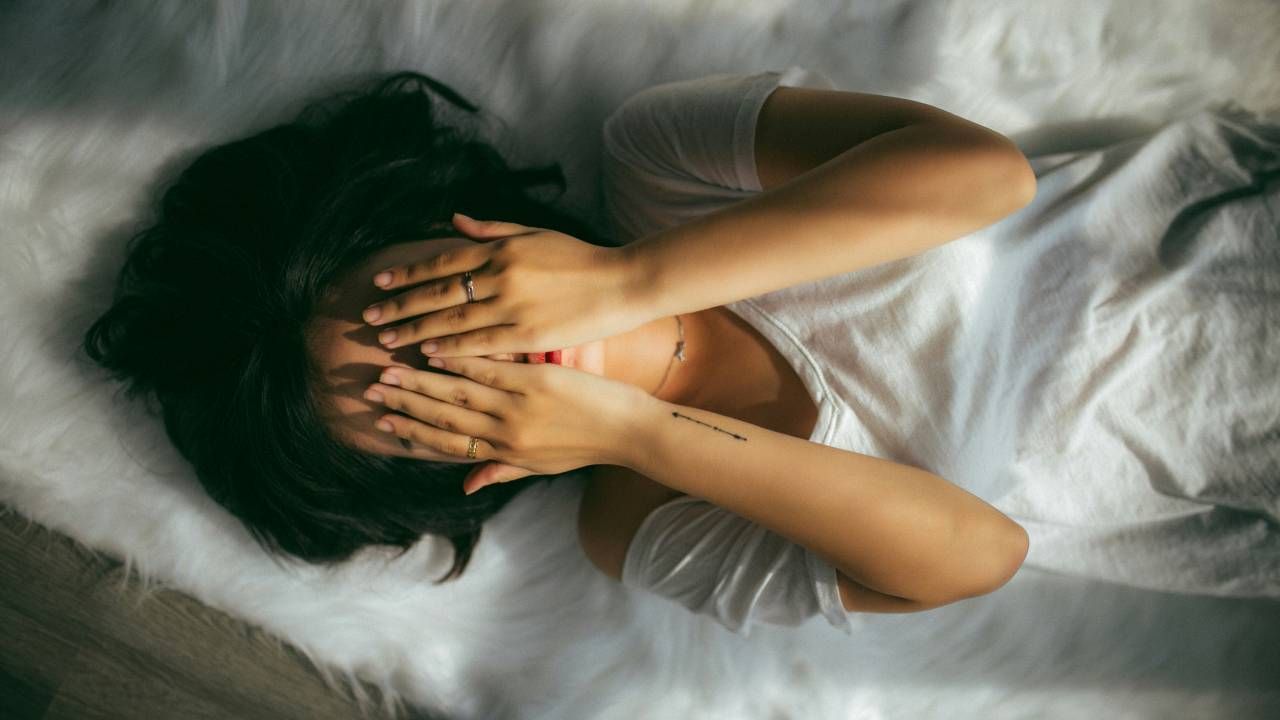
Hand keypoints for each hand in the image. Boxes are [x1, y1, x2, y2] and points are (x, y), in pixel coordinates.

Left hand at [363, 213, 651, 356]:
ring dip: (417, 332)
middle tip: (369, 318)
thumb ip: (491, 230)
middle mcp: (502, 276)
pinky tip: (429, 354)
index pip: (443, 261)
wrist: (623, 282)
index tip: (382, 281)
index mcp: (502, 249)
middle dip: (402, 306)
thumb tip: (453, 221)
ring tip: (388, 341)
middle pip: (440, 293)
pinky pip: (481, 344)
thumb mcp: (535, 234)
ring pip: (453, 322)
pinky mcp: (529, 335)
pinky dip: (452, 349)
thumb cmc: (579, 257)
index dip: (410, 272)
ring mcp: (514, 307)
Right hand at [364, 354, 653, 493]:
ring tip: (391, 369)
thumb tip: (466, 486)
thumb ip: (502, 472)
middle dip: (405, 404)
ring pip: (458, 394)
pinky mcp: (536, 383)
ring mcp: (519, 408)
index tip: (384, 422)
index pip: (448, 443)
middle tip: (371, 390)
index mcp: (505, 454)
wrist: (630, 432)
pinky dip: (461, 360)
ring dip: (421, 382)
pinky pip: (489, 371)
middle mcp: (505, 434)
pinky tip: (437, 349)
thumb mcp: (542, 467)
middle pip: (444, 418)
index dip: (413, 432)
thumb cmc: (589, 446)